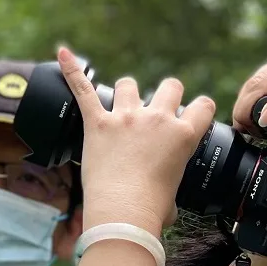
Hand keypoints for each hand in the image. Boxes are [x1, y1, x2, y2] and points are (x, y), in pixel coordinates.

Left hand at [57, 47, 215, 236]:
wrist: (123, 213)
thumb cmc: (150, 211)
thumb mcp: (174, 198)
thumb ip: (170, 188)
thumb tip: (166, 205)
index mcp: (183, 135)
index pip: (204, 106)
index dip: (199, 110)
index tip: (192, 116)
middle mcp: (157, 119)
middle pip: (170, 85)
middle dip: (165, 95)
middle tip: (155, 113)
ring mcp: (126, 118)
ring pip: (129, 84)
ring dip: (127, 92)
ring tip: (121, 104)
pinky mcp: (97, 123)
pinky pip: (83, 88)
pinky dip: (72, 70)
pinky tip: (62, 52)